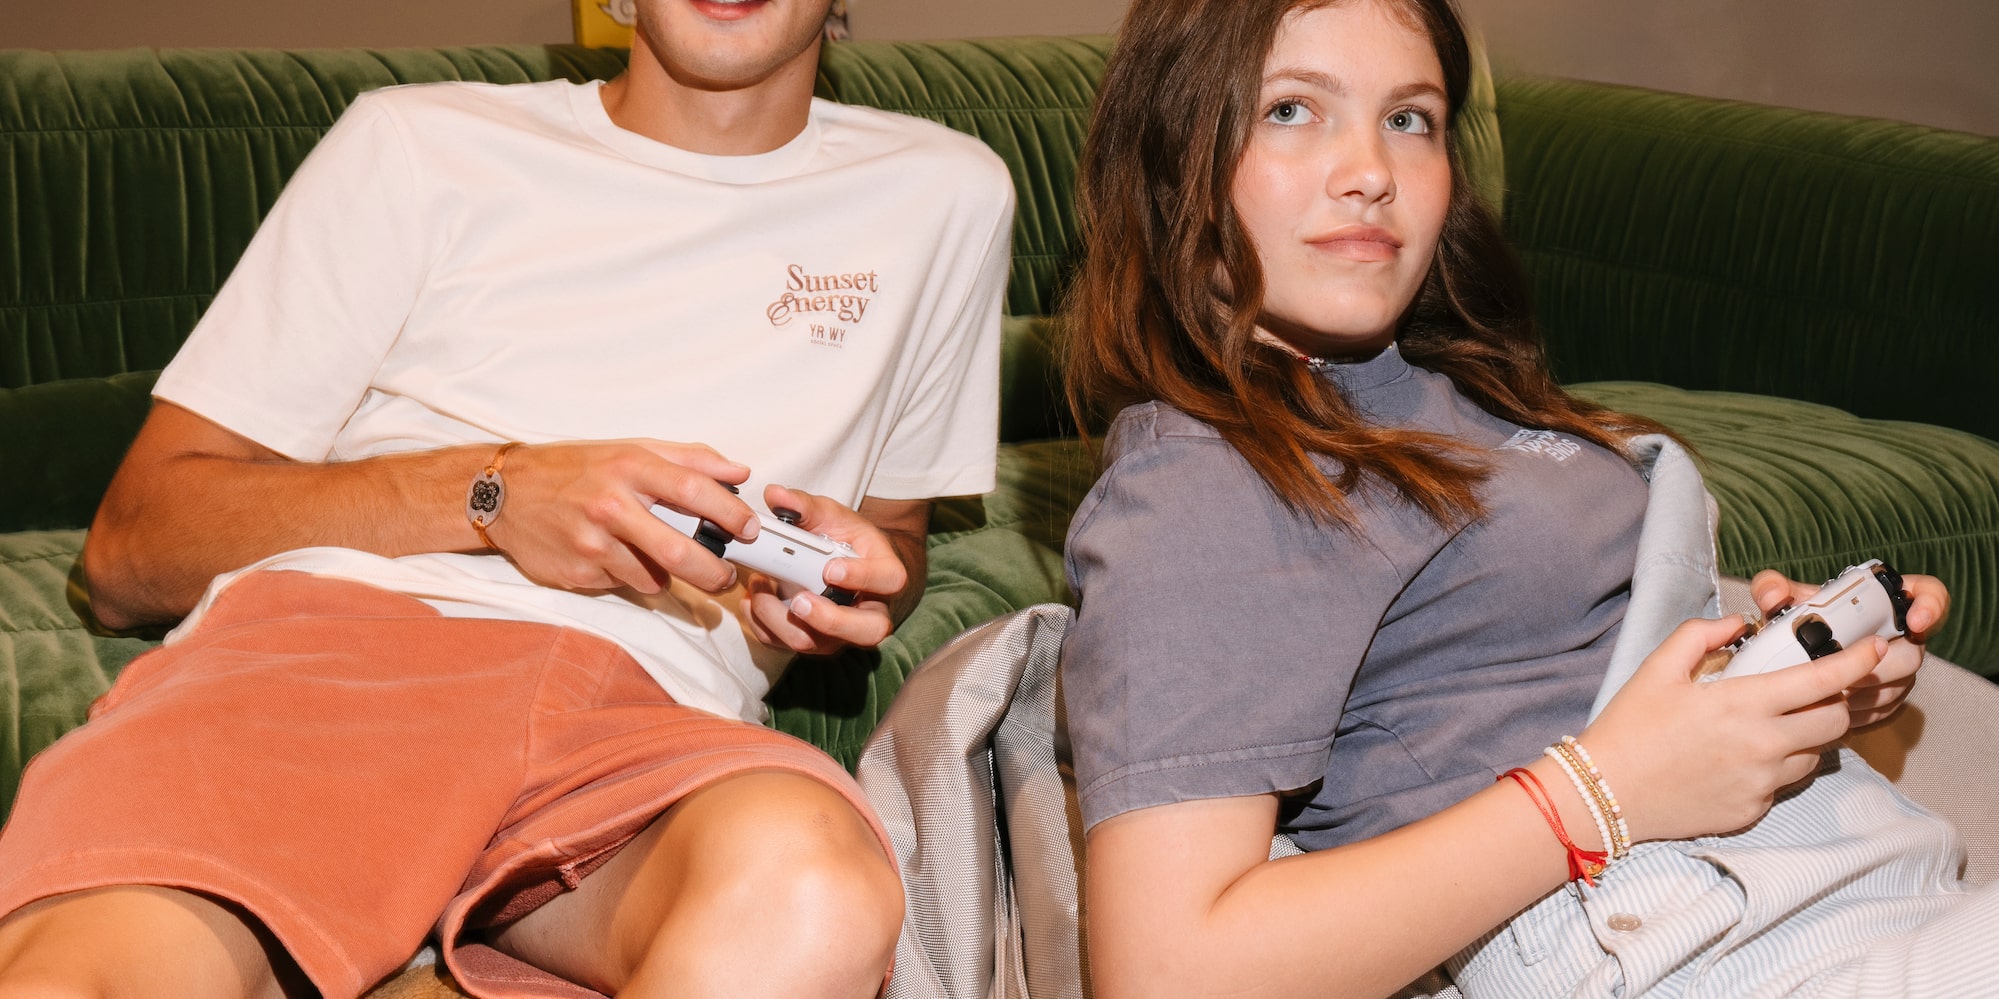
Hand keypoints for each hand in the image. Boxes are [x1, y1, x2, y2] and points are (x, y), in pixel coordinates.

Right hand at [480, 440, 756, 593]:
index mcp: (630, 468)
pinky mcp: (579, 572)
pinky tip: (616, 557)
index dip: (731, 514)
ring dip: (668, 575)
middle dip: (715, 571)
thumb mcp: (630, 450)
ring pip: (654, 577)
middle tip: (727, 575)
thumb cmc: (574, 469)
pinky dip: (633, 577)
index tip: (751, 529)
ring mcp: (593, 543)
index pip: (695, 491)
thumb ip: (689, 460)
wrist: (505, 492)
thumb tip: (739, 472)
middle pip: (680, 551)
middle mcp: (611, 505)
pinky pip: (625, 585)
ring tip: (655, 555)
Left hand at [740, 484, 907, 655]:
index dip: (862, 578)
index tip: (830, 569)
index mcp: (885, 575)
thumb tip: (776, 495)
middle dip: (827, 620)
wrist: (846, 568)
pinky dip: (763, 626)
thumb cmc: (846, 542)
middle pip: (866, 632)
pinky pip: (788, 646)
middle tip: (797, 601)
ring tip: (759, 586)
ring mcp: (843, 634)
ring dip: (780, 620)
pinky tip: (752, 602)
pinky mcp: (816, 642)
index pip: (888, 580)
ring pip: (819, 644)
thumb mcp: (832, 516)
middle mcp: (870, 613)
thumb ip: (805, 506)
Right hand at [1580, 615, 1885, 842]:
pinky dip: (1777, 764)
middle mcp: (1762, 746)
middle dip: (1836, 701)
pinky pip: (1785, 783)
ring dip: (1807, 734)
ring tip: (1772, 724)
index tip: (1875, 651)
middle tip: (1813, 689)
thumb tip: (1740, 625)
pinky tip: (1743, 756)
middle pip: (1835, 721)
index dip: (1857, 663)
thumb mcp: (1657, 669)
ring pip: (1815, 754)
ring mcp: (1762, 783)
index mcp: (1741, 704)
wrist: (1604, 795)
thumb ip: (1701, 635)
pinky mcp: (1754, 810)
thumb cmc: (1628, 728)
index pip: (1822, 681)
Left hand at [1750, 568, 1949, 727]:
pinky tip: (1834, 707)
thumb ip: (1772, 589)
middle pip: (1912, 653)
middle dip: (1880, 667)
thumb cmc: (1791, 622)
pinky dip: (1860, 710)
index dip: (1931, 606)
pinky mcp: (1883, 697)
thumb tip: (1773, 596)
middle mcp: (1897, 636)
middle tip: (1847, 675)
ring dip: (1867, 692)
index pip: (1927, 595)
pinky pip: (1883, 708)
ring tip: (1831, 693)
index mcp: (1881, 602)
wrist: (1784, 658)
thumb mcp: (1779, 601)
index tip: (1915, 621)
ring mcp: (1894, 669)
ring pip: (1898, 685)